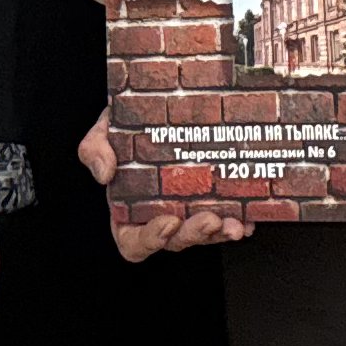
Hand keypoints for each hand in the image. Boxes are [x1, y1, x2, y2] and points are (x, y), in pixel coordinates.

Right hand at [80, 104, 248, 262]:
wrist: (155, 103)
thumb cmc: (125, 126)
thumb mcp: (103, 132)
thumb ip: (95, 150)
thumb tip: (105, 172)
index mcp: (128, 210)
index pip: (134, 242)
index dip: (150, 240)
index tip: (168, 222)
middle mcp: (160, 215)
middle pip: (175, 241)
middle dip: (194, 235)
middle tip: (211, 220)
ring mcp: (188, 209)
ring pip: (205, 234)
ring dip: (221, 232)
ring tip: (236, 223)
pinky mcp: (213, 199)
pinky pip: (227, 217)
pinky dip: (239, 219)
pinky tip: (249, 214)